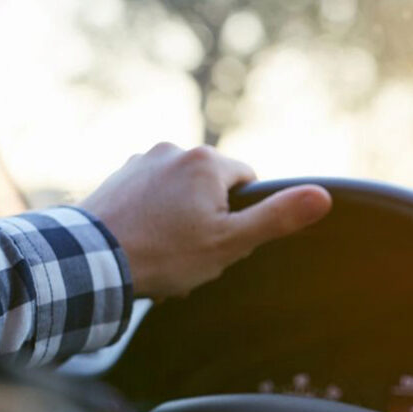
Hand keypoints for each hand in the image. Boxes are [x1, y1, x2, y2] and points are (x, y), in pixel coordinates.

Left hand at [80, 143, 331, 298]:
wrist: (89, 262)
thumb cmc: (164, 254)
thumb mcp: (230, 242)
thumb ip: (277, 217)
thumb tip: (323, 196)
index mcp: (206, 161)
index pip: (248, 183)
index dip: (241, 217)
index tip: (221, 241)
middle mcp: (174, 149)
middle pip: (213, 189)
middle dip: (209, 220)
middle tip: (191, 255)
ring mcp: (142, 161)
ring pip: (182, 194)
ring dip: (180, 222)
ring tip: (164, 254)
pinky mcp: (118, 177)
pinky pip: (152, 197)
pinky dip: (153, 219)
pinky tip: (143, 246)